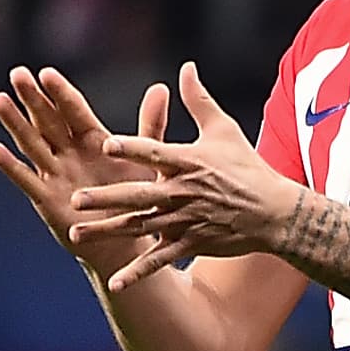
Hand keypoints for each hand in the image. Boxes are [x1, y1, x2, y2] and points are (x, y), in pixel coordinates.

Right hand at [0, 69, 167, 278]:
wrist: (129, 241)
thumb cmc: (139, 198)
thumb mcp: (146, 160)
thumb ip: (150, 125)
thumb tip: (160, 88)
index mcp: (92, 138)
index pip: (74, 110)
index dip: (60, 92)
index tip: (46, 73)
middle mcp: (70, 152)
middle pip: (48, 120)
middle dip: (32, 98)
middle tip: (18, 74)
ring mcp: (55, 174)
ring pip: (32, 143)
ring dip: (15, 123)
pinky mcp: (47, 199)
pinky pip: (27, 180)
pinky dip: (11, 166)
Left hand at [75, 61, 308, 290]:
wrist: (275, 212)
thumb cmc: (248, 167)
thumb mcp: (224, 130)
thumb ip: (199, 100)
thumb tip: (185, 68)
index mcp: (188, 161)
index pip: (155, 152)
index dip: (131, 147)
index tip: (104, 143)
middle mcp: (182, 192)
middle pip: (137, 194)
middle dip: (105, 198)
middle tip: (75, 199)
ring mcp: (184, 222)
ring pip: (138, 227)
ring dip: (107, 232)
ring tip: (75, 234)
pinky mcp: (189, 245)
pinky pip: (159, 261)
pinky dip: (137, 273)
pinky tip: (114, 282)